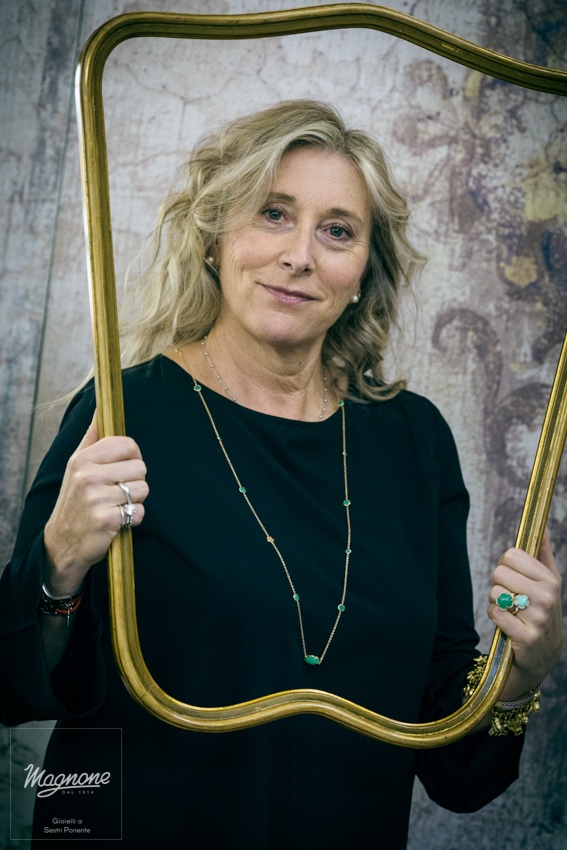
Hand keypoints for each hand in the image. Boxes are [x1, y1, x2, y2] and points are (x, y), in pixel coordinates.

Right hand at [43, 411, 148, 594]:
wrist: (62, 542)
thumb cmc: (76, 500)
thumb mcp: (76, 466)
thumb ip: (92, 438)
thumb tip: (101, 410)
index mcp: (83, 459)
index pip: (128, 445)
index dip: (133, 457)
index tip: (123, 468)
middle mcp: (88, 476)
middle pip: (140, 467)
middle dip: (135, 481)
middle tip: (118, 492)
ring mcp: (97, 498)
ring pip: (143, 490)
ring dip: (135, 501)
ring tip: (116, 505)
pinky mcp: (107, 520)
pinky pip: (139, 512)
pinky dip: (133, 519)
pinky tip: (117, 520)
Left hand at [488, 529, 562, 699]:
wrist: (542, 654)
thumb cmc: (540, 610)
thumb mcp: (548, 582)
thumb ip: (543, 553)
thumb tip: (542, 527)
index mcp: (551, 580)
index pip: (512, 555)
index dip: (506, 565)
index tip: (514, 577)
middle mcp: (547, 597)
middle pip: (500, 572)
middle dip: (499, 584)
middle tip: (511, 597)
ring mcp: (538, 618)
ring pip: (495, 592)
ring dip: (496, 602)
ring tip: (511, 610)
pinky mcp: (525, 636)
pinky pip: (495, 613)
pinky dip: (495, 616)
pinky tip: (507, 623)